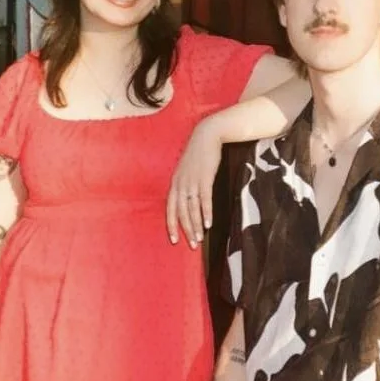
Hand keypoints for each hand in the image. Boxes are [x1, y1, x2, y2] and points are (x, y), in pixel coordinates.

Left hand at [166, 116, 223, 247]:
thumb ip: (187, 185)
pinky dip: (206, 212)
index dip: (172, 225)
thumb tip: (190, 201)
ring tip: (200, 239)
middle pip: (181, 212)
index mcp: (175, 183)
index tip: (174, 240)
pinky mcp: (205, 178)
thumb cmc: (199, 154)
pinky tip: (209, 224)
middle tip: (192, 245)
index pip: (170, 209)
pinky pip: (204, 199)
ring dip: (196, 225)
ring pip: (192, 208)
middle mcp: (181, 184)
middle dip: (186, 230)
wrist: (207, 135)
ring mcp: (192, 181)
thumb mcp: (188, 170)